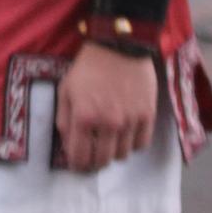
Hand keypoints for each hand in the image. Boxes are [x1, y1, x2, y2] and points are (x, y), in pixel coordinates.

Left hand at [56, 42, 156, 172]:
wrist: (118, 46)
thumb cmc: (87, 68)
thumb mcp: (65, 90)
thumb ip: (64, 120)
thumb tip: (68, 145)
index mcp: (84, 117)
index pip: (80, 158)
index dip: (77, 166)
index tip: (78, 165)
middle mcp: (108, 124)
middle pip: (102, 161)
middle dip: (94, 163)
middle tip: (93, 156)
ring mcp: (130, 121)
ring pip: (122, 156)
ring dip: (114, 152)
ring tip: (110, 141)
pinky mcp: (148, 116)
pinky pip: (141, 145)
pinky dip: (132, 144)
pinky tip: (126, 134)